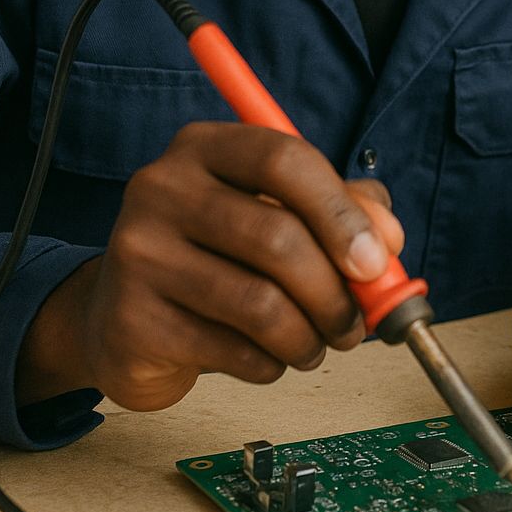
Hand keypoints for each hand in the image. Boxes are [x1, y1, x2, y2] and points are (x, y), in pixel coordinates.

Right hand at [16, 123, 402, 412]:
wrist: (123, 317)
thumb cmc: (218, 257)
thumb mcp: (277, 213)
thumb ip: (343, 211)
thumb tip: (388, 239)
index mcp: (203, 147)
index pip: (283, 158)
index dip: (340, 212)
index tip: (377, 261)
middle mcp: (162, 188)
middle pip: (277, 236)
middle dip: (335, 293)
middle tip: (356, 324)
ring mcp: (138, 253)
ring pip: (260, 304)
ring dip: (308, 338)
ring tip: (314, 346)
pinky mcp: (132, 321)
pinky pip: (231, 350)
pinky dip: (270, 364)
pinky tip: (268, 359)